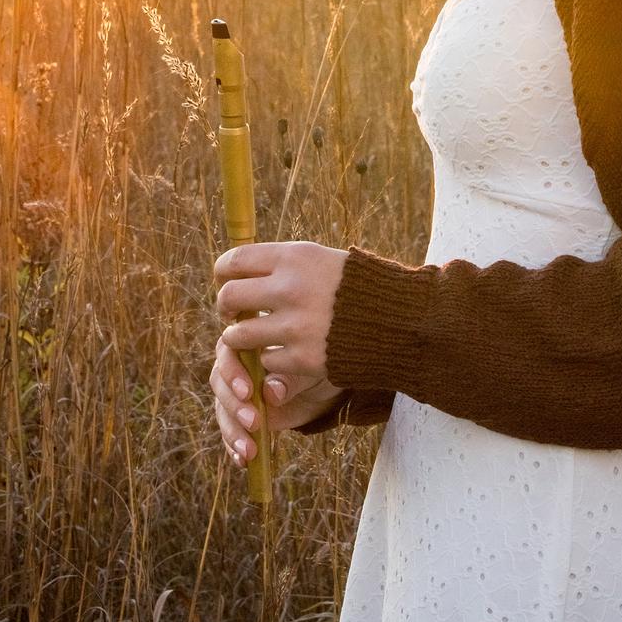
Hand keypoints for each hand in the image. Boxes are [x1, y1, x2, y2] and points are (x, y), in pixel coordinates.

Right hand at [210, 333, 346, 467]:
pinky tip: (243, 461)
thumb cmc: (314, 367)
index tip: (247, 391)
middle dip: (233, 404)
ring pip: (222, 409)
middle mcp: (236, 366)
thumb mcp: (309, 369)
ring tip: (250, 449)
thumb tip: (271, 392)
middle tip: (253, 421)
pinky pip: (230, 431)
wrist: (321, 389)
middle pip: (220, 382)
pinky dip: (234, 446)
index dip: (232, 370)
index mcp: (250, 344)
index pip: (228, 350)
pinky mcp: (239, 416)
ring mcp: (235, 393)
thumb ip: (290, 378)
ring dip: (233, 430)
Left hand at [214, 239, 348, 386]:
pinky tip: (284, 353)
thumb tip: (237, 271)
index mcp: (294, 258)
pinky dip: (271, 360)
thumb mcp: (319, 259)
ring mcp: (295, 326)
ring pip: (238, 335)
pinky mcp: (302, 359)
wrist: (399, 320)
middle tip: (232, 314)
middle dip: (224, 307)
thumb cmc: (356, 286)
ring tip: (252, 336)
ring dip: (240, 338)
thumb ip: (281, 264)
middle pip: (229, 297)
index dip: (222, 273)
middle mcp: (290, 289)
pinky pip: (266, 362)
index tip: (225, 281)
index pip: (234, 260)